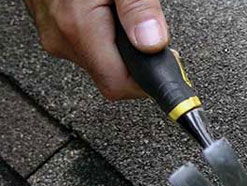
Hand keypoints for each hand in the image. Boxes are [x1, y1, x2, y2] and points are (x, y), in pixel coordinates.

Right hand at [24, 0, 168, 99]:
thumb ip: (139, 9)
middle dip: (136, 61)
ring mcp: (52, 31)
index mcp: (79, 28)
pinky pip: (84, 42)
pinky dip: (103, 34)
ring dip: (119, 46)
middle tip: (151, 34)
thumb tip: (153, 43)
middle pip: (110, 75)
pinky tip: (108, 11)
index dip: (146, 83)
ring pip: (98, 60)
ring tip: (127, 16)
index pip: (118, 86)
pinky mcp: (50, 24)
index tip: (166, 69)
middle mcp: (60, 36)